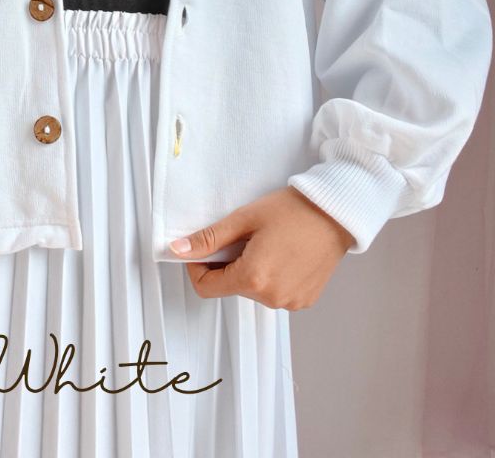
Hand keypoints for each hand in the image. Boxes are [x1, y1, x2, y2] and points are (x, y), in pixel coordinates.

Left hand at [168, 185, 355, 309]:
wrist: (337, 212)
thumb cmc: (293, 210)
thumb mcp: (244, 219)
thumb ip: (209, 239)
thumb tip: (176, 249)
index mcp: (254, 278)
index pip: (206, 288)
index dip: (198, 267)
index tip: (205, 249)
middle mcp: (272, 297)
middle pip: (231, 288)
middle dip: (229, 264)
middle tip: (245, 237)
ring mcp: (290, 302)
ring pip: (253, 290)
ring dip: (250, 270)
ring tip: (268, 243)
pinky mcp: (304, 300)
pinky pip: (274, 292)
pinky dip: (271, 276)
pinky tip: (283, 254)